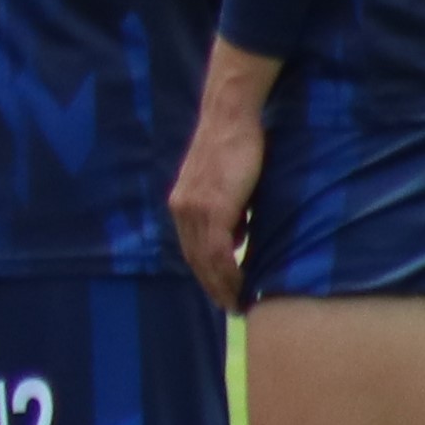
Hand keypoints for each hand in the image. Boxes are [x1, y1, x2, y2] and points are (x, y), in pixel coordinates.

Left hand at [168, 91, 265, 311]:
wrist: (231, 118)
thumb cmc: (236, 146)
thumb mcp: (226, 185)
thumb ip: (229, 211)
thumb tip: (239, 237)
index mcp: (182, 205)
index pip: (191, 250)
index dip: (205, 274)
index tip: (220, 292)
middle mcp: (183, 210)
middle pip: (195, 260)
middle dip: (213, 286)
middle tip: (231, 306)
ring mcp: (196, 209)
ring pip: (206, 260)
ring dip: (222, 285)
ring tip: (238, 303)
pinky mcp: (214, 207)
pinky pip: (219, 250)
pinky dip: (229, 271)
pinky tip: (241, 284)